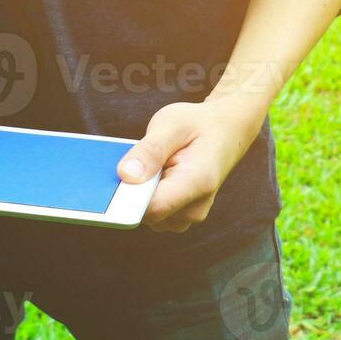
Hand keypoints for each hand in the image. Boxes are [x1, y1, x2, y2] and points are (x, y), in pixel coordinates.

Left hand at [117, 96, 266, 232]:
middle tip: (139, 161)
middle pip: (146, 214)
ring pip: (147, 216)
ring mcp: (189, 215)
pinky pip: (153, 213)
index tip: (114, 182)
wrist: (225, 132)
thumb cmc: (198, 125)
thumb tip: (125, 176)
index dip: (128, 199)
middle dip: (134, 192)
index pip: (153, 208)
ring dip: (141, 193)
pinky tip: (153, 174)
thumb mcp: (172, 123)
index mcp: (197, 182)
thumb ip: (149, 150)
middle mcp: (195, 208)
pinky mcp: (181, 215)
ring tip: (152, 165)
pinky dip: (147, 196)